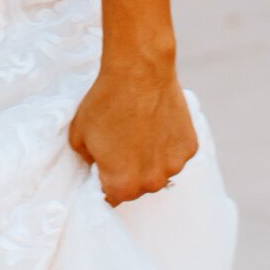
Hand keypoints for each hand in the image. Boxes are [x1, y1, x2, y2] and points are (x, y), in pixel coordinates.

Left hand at [68, 58, 198, 205]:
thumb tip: (96, 166)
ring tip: (139, 131)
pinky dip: (167, 145)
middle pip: (137, 187)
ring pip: (158, 171)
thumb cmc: (105, 102)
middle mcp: (152, 182)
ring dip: (150, 160)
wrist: (139, 72)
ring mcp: (174, 166)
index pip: (110, 198)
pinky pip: (174, 154)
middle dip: (127, 172)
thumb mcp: (79, 136)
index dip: (103, 182)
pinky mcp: (190, 148)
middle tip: (120, 144)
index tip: (102, 168)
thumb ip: (87, 161)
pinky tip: (156, 123)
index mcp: (122, 185)